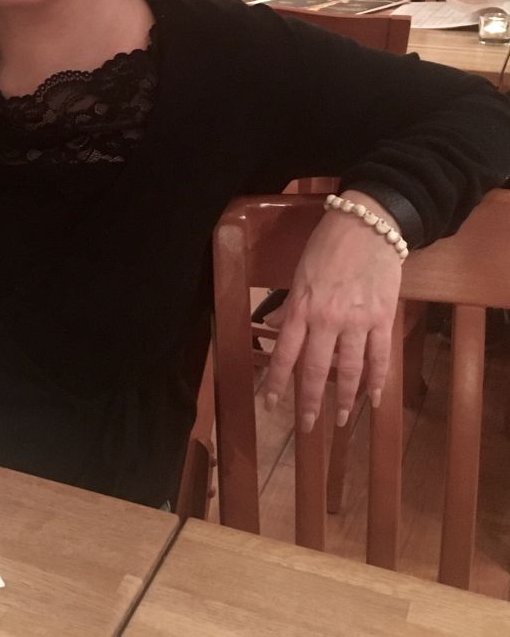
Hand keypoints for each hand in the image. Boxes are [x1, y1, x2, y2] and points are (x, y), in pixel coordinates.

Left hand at [262, 193, 402, 431]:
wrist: (367, 226)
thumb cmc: (327, 246)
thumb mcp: (299, 274)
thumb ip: (290, 305)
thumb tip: (275, 327)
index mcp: (302, 308)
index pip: (285, 353)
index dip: (276, 381)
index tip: (270, 404)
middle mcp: (328, 320)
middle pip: (316, 370)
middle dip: (310, 402)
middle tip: (307, 428)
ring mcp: (358, 322)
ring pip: (350, 370)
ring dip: (344, 399)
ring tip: (340, 421)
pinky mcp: (383, 319)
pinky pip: (379, 357)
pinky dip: (377, 381)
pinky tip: (374, 400)